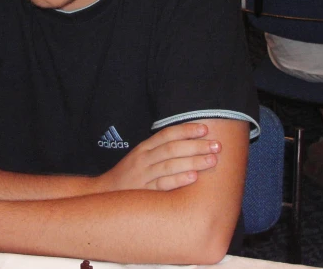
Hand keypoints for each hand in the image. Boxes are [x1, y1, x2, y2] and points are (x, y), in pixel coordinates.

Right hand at [94, 123, 219, 192]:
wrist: (105, 193)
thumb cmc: (129, 175)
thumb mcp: (141, 157)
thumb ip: (160, 150)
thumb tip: (190, 143)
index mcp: (144, 148)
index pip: (166, 134)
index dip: (186, 130)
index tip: (205, 128)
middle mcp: (143, 159)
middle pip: (172, 148)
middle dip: (196, 145)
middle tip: (216, 145)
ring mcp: (143, 176)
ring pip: (169, 165)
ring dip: (192, 161)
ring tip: (212, 160)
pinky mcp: (143, 192)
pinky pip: (163, 185)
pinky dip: (178, 180)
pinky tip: (193, 177)